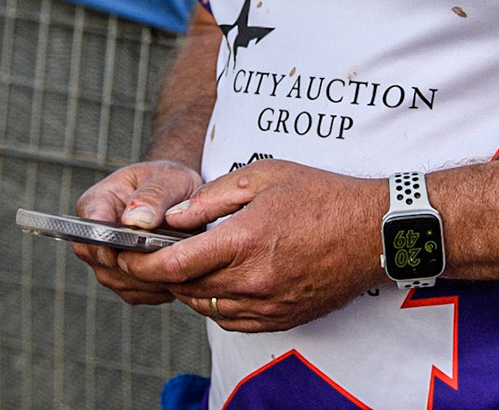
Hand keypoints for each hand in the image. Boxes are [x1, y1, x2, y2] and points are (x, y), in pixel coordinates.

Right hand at [72, 159, 203, 305]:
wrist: (179, 195)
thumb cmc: (168, 182)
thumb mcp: (167, 179)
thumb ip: (153, 195)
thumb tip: (136, 219)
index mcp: (98, 202)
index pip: (89, 228)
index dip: (104, 243)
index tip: (125, 249)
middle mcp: (95, 235)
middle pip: (100, 260)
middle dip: (133, 263)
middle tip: (166, 257)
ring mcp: (106, 260)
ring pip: (118, 280)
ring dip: (147, 277)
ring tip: (176, 263)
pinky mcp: (122, 278)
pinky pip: (135, 292)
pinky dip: (156, 287)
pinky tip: (175, 274)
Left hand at [131, 160, 385, 332]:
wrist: (374, 232)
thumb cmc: (322, 195)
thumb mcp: (264, 177)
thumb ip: (211, 197)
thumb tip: (171, 217)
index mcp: (244, 241)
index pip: (174, 264)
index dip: (140, 261)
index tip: (124, 252)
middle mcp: (252, 281)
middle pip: (184, 289)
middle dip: (156, 274)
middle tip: (142, 255)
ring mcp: (267, 305)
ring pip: (205, 307)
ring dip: (185, 289)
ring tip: (180, 264)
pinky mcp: (281, 319)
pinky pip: (231, 321)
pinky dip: (213, 304)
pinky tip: (214, 282)